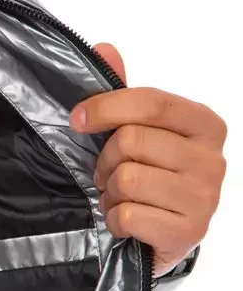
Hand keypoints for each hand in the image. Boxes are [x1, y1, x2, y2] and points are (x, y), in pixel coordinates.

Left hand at [69, 43, 226, 275]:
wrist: (162, 241)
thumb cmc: (152, 182)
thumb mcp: (141, 136)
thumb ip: (125, 96)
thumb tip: (104, 49)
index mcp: (205, 125)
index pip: (152, 103)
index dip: (107, 107)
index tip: (78, 119)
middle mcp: (212, 160)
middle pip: (132, 141)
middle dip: (106, 161)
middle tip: (107, 176)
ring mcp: (204, 199)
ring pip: (127, 179)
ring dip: (110, 194)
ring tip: (119, 199)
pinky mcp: (187, 232)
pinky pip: (128, 216)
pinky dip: (115, 220)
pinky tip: (126, 222)